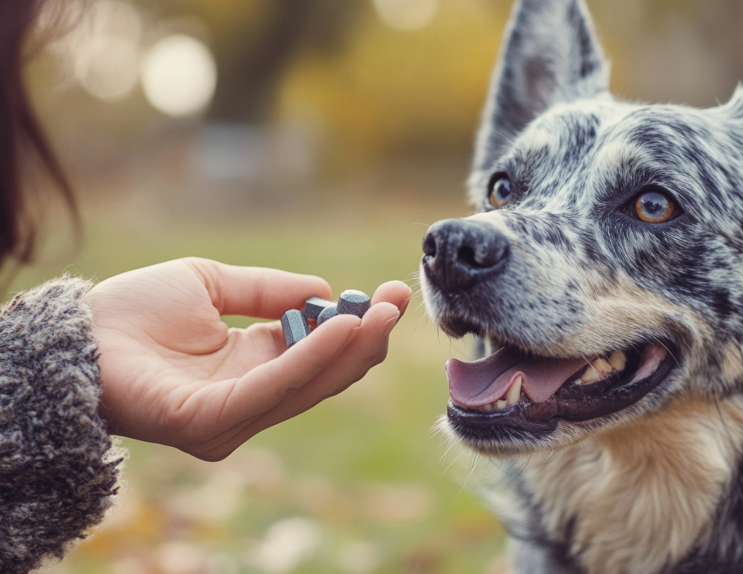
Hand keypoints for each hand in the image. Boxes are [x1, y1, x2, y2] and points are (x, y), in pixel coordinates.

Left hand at [84, 257, 411, 460]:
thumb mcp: (212, 284)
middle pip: (325, 376)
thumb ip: (268, 291)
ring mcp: (234, 417)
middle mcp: (250, 399)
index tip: (390, 294)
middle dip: (366, 339)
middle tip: (398, 301)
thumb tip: (324, 292)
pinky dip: (313, 358)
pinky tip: (343, 327)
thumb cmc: (132, 311)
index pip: (319, 356)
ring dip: (350, 347)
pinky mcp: (213, 422)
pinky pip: (275, 388)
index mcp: (251, 368)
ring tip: (381, 312)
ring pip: (309, 385)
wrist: (74, 333)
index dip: (356, 328)